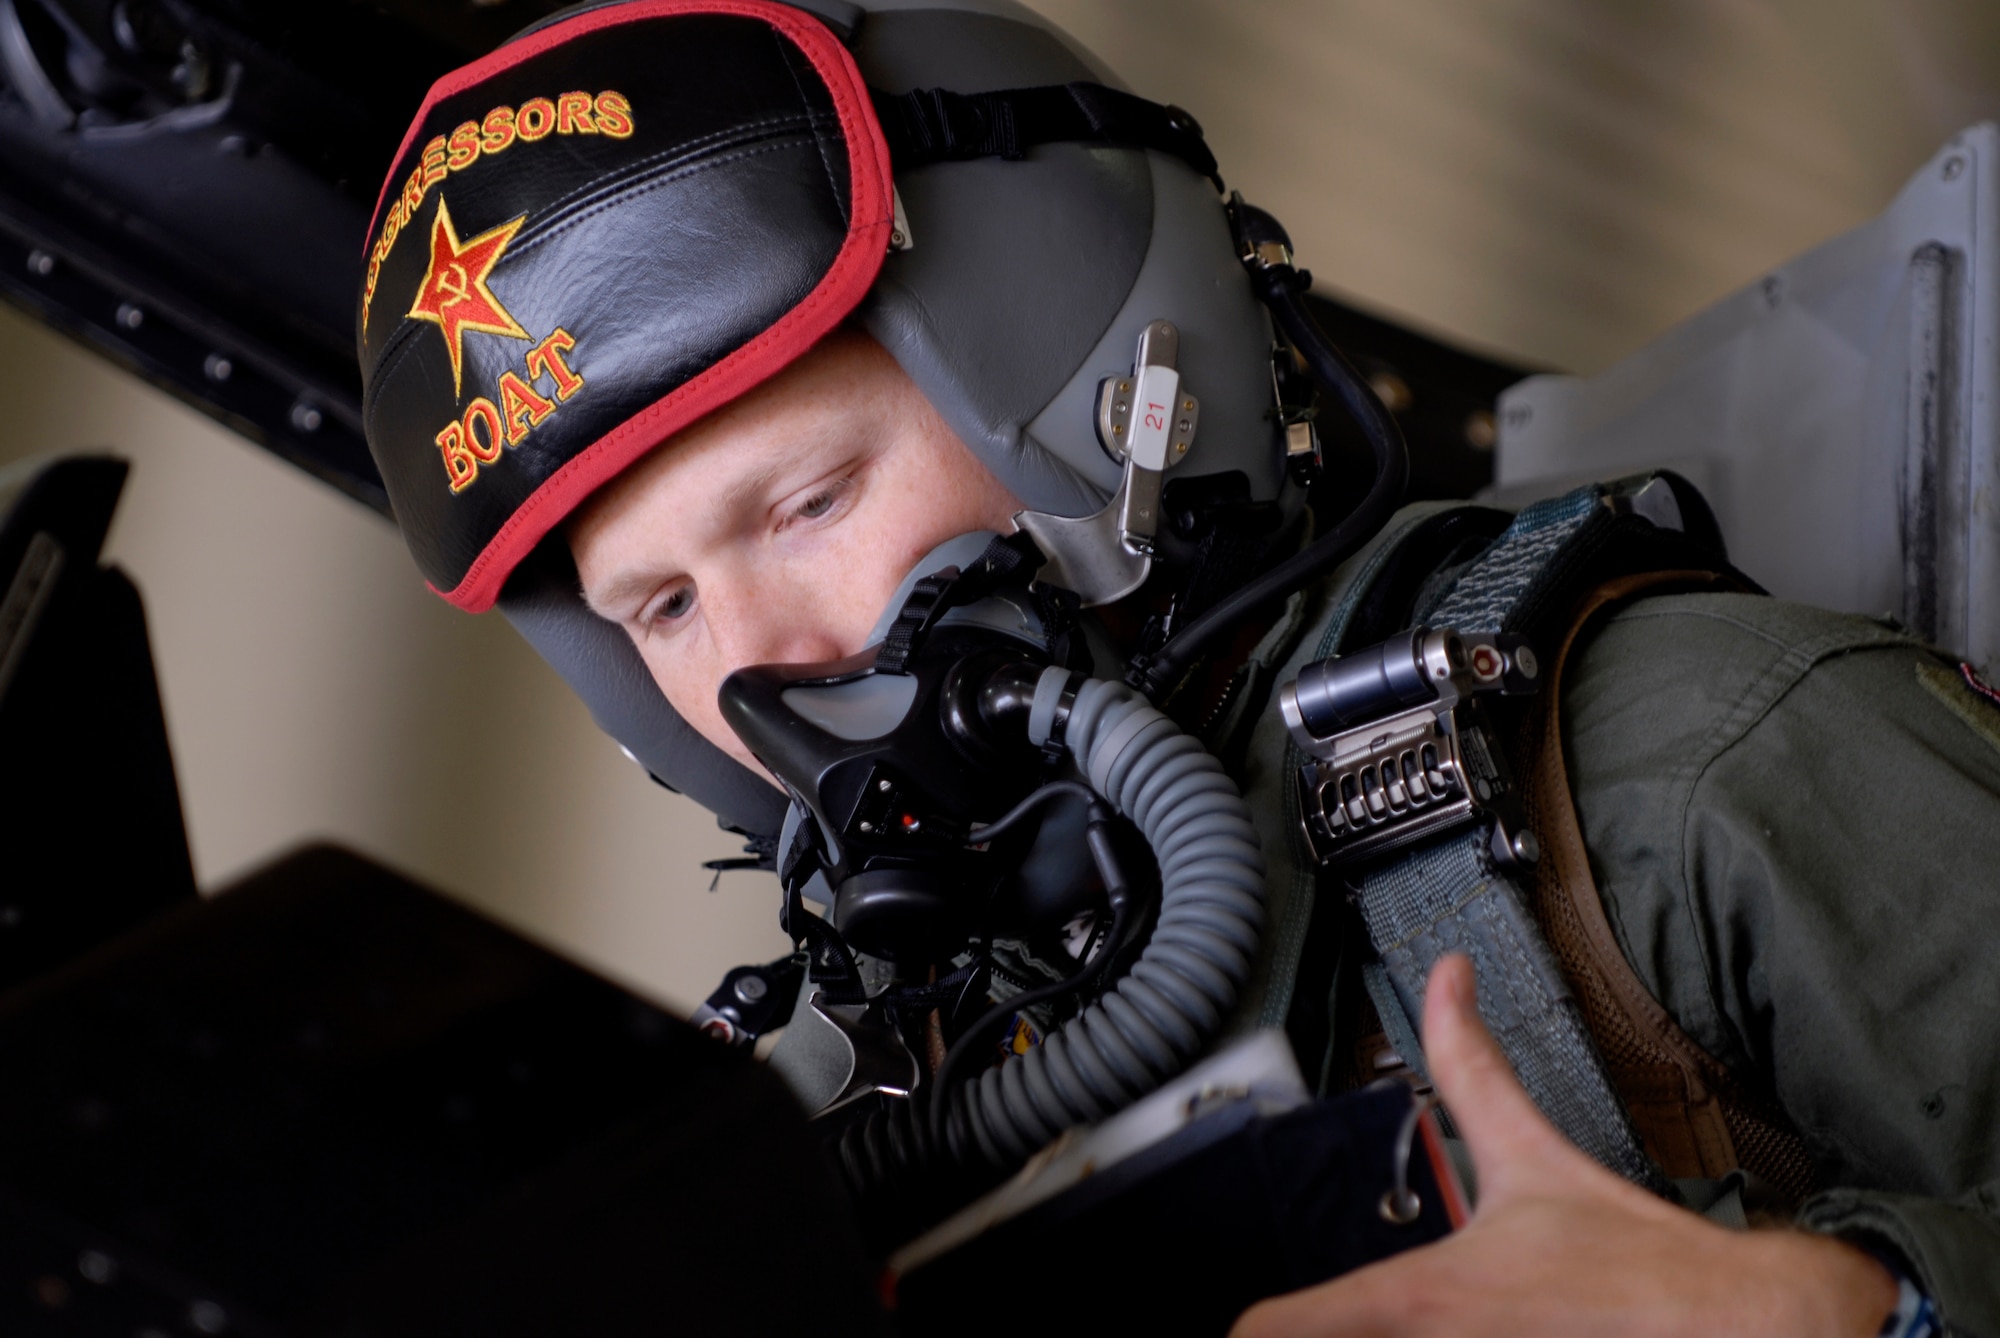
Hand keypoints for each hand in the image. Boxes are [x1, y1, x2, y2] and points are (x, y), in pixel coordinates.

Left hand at [1232, 954, 1899, 1337]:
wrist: (1743, 1329)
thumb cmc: (1638, 1264)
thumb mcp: (1531, 1154)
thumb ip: (1470, 1065)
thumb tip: (1447, 976)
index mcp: (1421, 1299)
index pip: (1279, 1331)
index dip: (1249, 1326)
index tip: (1234, 1320)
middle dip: (1321, 1335)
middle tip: (1312, 1317)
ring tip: (1428, 1326)